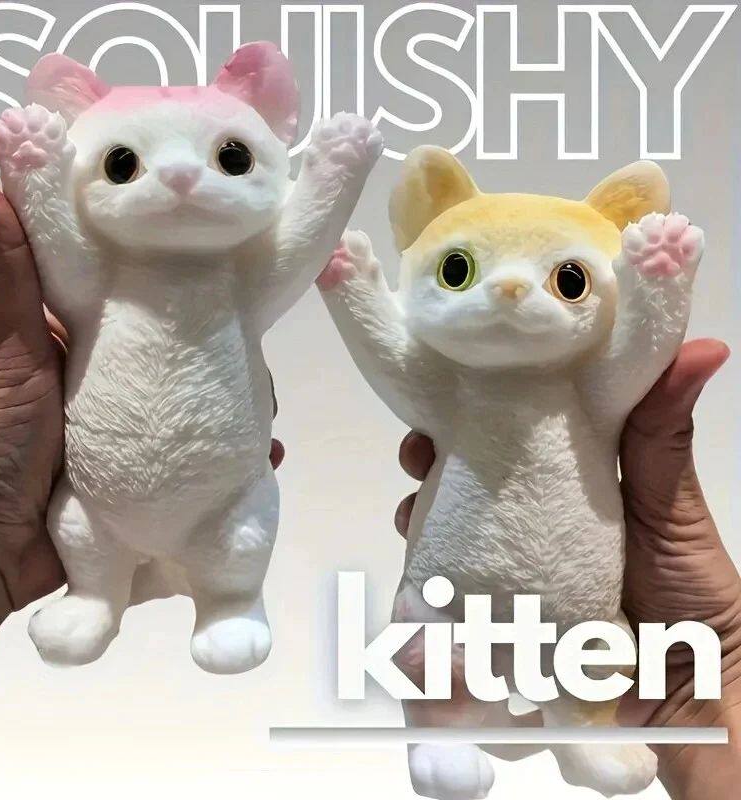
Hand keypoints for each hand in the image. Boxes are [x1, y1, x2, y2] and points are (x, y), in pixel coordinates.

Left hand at [0, 164, 285, 733]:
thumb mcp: (2, 348)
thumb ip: (0, 269)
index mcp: (87, 338)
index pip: (160, 302)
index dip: (202, 293)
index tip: (243, 289)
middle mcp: (118, 378)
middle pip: (194, 358)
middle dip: (236, 364)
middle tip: (263, 379)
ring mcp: (137, 431)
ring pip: (206, 409)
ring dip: (244, 415)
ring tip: (269, 430)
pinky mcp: (150, 479)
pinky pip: (205, 463)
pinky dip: (238, 463)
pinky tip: (265, 462)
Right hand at [395, 339, 740, 798]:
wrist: (692, 693)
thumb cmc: (688, 591)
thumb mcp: (669, 508)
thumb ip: (662, 439)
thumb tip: (704, 349)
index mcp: (573, 479)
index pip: (514, 432)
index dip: (476, 409)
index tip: (447, 393)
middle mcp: (537, 516)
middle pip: (471, 475)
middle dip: (435, 458)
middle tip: (417, 451)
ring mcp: (515, 563)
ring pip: (453, 524)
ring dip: (421, 509)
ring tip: (409, 508)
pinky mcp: (502, 610)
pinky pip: (452, 583)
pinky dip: (425, 569)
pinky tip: (414, 557)